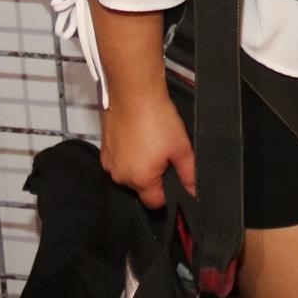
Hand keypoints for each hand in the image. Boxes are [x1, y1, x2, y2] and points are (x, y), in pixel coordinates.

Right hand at [99, 82, 195, 209]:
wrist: (134, 95)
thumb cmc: (157, 119)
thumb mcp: (181, 148)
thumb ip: (189, 173)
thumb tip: (193, 191)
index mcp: (140, 180)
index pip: (155, 202)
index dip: (168, 192)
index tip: (174, 177)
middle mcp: (120, 176)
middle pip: (141, 188)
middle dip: (155, 176)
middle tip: (164, 153)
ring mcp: (110, 163)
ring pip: (130, 174)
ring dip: (140, 165)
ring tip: (151, 142)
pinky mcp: (104, 151)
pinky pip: (120, 161)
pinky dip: (129, 155)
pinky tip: (139, 138)